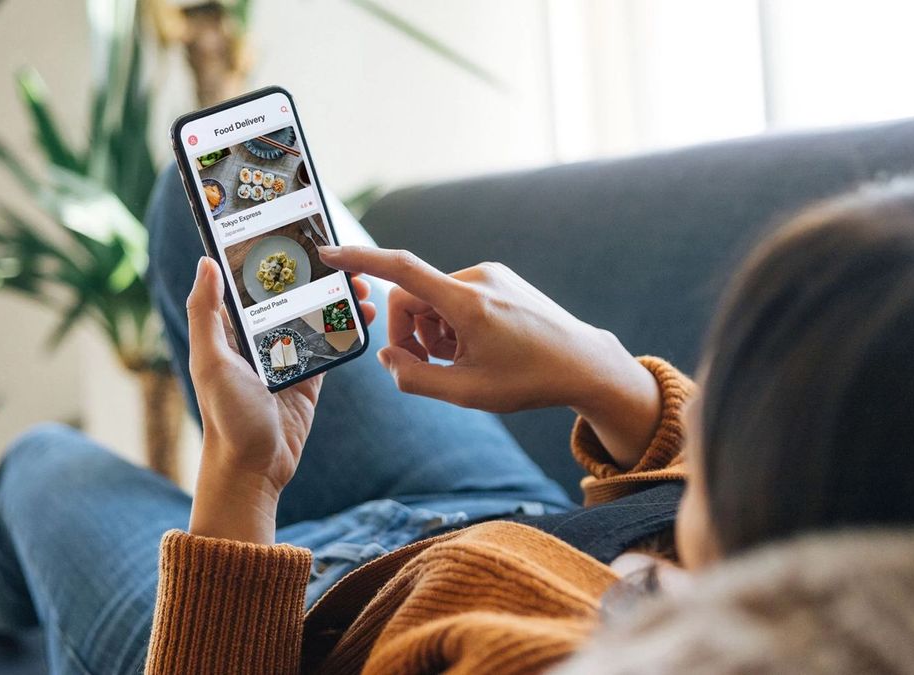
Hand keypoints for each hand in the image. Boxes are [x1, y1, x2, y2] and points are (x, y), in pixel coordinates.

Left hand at [186, 257, 375, 542]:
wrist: (254, 469)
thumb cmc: (226, 417)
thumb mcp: (210, 361)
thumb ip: (206, 312)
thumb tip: (205, 261)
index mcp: (232, 329)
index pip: (251, 281)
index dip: (270, 255)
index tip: (294, 230)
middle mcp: (259, 338)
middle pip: (291, 293)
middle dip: (316, 272)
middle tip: (342, 255)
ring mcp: (288, 355)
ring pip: (316, 313)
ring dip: (338, 296)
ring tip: (361, 283)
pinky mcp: (311, 375)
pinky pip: (332, 342)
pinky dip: (349, 326)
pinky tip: (365, 313)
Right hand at [319, 246, 660, 467]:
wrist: (584, 363)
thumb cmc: (529, 381)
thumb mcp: (466, 393)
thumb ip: (415, 378)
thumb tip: (386, 358)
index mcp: (467, 303)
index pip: (401, 270)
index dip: (360, 259)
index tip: (328, 253)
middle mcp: (477, 279)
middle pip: (412, 299)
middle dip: (409, 334)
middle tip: (427, 368)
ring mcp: (491, 275)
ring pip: (433, 301)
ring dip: (434, 332)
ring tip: (462, 362)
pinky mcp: (499, 279)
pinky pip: (455, 296)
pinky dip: (453, 323)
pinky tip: (477, 348)